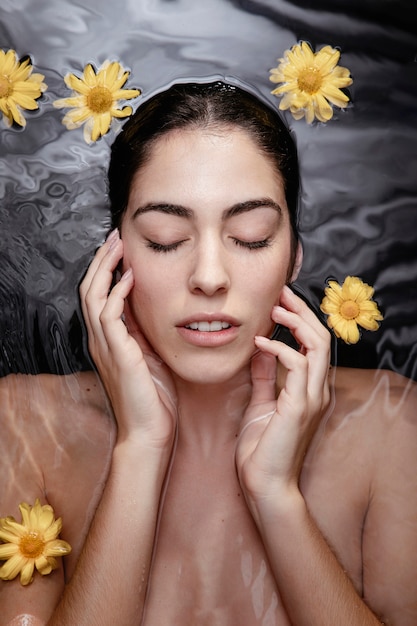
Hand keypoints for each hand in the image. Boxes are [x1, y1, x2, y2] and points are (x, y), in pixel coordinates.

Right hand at [79, 229, 177, 450]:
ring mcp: (106, 347)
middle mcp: (101, 340)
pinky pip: (110, 315)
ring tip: (119, 246)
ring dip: (106, 268)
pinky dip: (117, 293)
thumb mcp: (150, 356)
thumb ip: (145, 332)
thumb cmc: (153, 398)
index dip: (106, 269)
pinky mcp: (118, 354)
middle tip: (116, 237)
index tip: (121, 248)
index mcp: (108, 340)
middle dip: (102, 260)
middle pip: (90, 289)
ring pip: (94, 296)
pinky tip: (129, 278)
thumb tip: (153, 306)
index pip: (98, 295)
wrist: (150, 432)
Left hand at [235, 285, 329, 509]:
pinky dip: (279, 348)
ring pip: (317, 346)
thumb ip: (264, 377)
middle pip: (321, 338)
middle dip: (302, 311)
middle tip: (280, 293)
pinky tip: (260, 343)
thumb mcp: (261, 404)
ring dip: (296, 322)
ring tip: (273, 309)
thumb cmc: (261, 449)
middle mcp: (316, 391)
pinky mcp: (298, 407)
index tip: (280, 300)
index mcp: (309, 390)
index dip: (302, 318)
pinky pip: (297, 365)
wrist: (265, 486)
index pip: (315, 344)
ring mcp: (311, 399)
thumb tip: (261, 349)